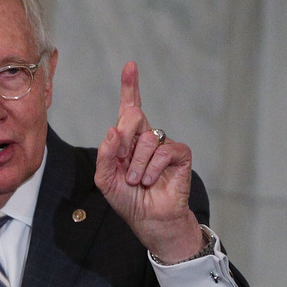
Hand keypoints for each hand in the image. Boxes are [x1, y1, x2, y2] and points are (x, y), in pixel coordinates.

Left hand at [94, 62, 202, 262]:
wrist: (149, 220)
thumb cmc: (128, 199)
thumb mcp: (106, 180)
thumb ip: (106, 155)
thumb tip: (113, 129)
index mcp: (128, 139)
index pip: (129, 107)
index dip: (130, 86)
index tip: (130, 66)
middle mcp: (147, 137)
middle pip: (134, 114)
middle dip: (124, 137)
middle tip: (123, 162)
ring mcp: (164, 145)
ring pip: (147, 139)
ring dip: (137, 165)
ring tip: (138, 181)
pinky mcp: (180, 155)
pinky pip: (164, 151)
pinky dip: (153, 169)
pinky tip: (152, 181)